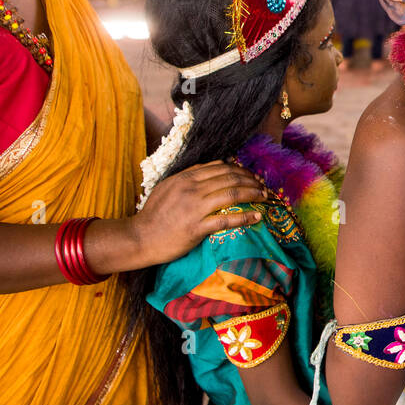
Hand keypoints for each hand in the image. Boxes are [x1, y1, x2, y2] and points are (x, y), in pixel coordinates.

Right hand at [128, 160, 268, 267]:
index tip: (252, 176)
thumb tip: (212, 167)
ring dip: (252, 194)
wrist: (140, 237)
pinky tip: (257, 216)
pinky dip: (245, 217)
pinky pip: (226, 219)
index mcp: (186, 177)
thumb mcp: (168, 187)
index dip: (241, 170)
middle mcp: (192, 189)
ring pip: (232, 194)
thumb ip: (189, 176)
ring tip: (264, 197)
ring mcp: (195, 208)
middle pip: (230, 178)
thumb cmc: (154, 214)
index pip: (221, 167)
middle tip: (263, 186)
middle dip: (251, 181)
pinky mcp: (197, 228)